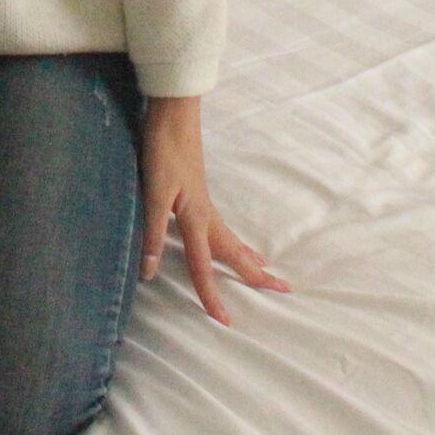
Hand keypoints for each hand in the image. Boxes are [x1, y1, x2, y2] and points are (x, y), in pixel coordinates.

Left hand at [138, 94, 292, 323]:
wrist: (173, 113)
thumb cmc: (161, 150)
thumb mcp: (152, 193)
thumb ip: (150, 233)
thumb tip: (148, 273)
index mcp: (195, 219)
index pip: (203, 267)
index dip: (211, 296)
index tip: (226, 321)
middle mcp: (206, 214)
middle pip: (234, 253)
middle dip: (256, 275)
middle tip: (285, 290)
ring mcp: (205, 203)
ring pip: (232, 240)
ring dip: (248, 258)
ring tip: (265, 272)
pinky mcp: (199, 194)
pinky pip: (223, 228)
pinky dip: (235, 241)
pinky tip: (234, 241)